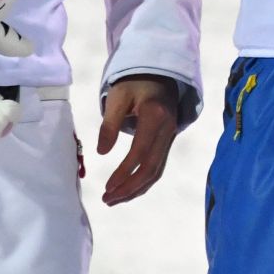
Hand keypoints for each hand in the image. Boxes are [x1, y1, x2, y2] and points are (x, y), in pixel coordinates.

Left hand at [97, 75, 180, 205]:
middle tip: (108, 200)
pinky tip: (128, 189)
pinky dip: (143, 181)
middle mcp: (167, 129)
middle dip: (130, 188)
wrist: (158, 74)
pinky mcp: (167, 141)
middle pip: (152, 167)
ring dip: (136, 189)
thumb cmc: (134, 83)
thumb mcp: (117, 97)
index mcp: (155, 116)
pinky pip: (158, 166)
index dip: (124, 172)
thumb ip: (109, 124)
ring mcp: (170, 136)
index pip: (140, 151)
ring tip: (114, 199)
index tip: (108, 187)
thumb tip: (102, 153)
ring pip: (157, 171)